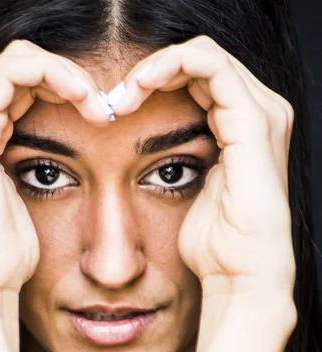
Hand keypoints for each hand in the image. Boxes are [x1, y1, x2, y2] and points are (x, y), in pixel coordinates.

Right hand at [0, 40, 111, 301]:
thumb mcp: (33, 196)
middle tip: (107, 108)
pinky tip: (87, 103)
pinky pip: (15, 71)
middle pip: (24, 66)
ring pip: (21, 59)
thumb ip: (42, 163)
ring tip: (101, 107)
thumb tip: (79, 154)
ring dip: (68, 76)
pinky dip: (55, 76)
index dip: (66, 88)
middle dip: (71, 79)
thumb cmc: (11, 250)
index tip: (104, 114)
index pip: (23, 83)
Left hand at [112, 36, 296, 304]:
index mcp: (242, 130)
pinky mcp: (254, 120)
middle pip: (199, 63)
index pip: (198, 79)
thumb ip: (179, 165)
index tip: (115, 108)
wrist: (240, 274)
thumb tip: (147, 160)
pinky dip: (169, 66)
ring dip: (155, 66)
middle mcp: (257, 114)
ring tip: (120, 96)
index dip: (155, 83)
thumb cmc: (213, 246)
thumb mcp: (189, 195)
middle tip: (113, 99)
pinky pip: (209, 65)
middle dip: (151, 72)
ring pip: (202, 54)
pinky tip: (136, 90)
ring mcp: (260, 114)